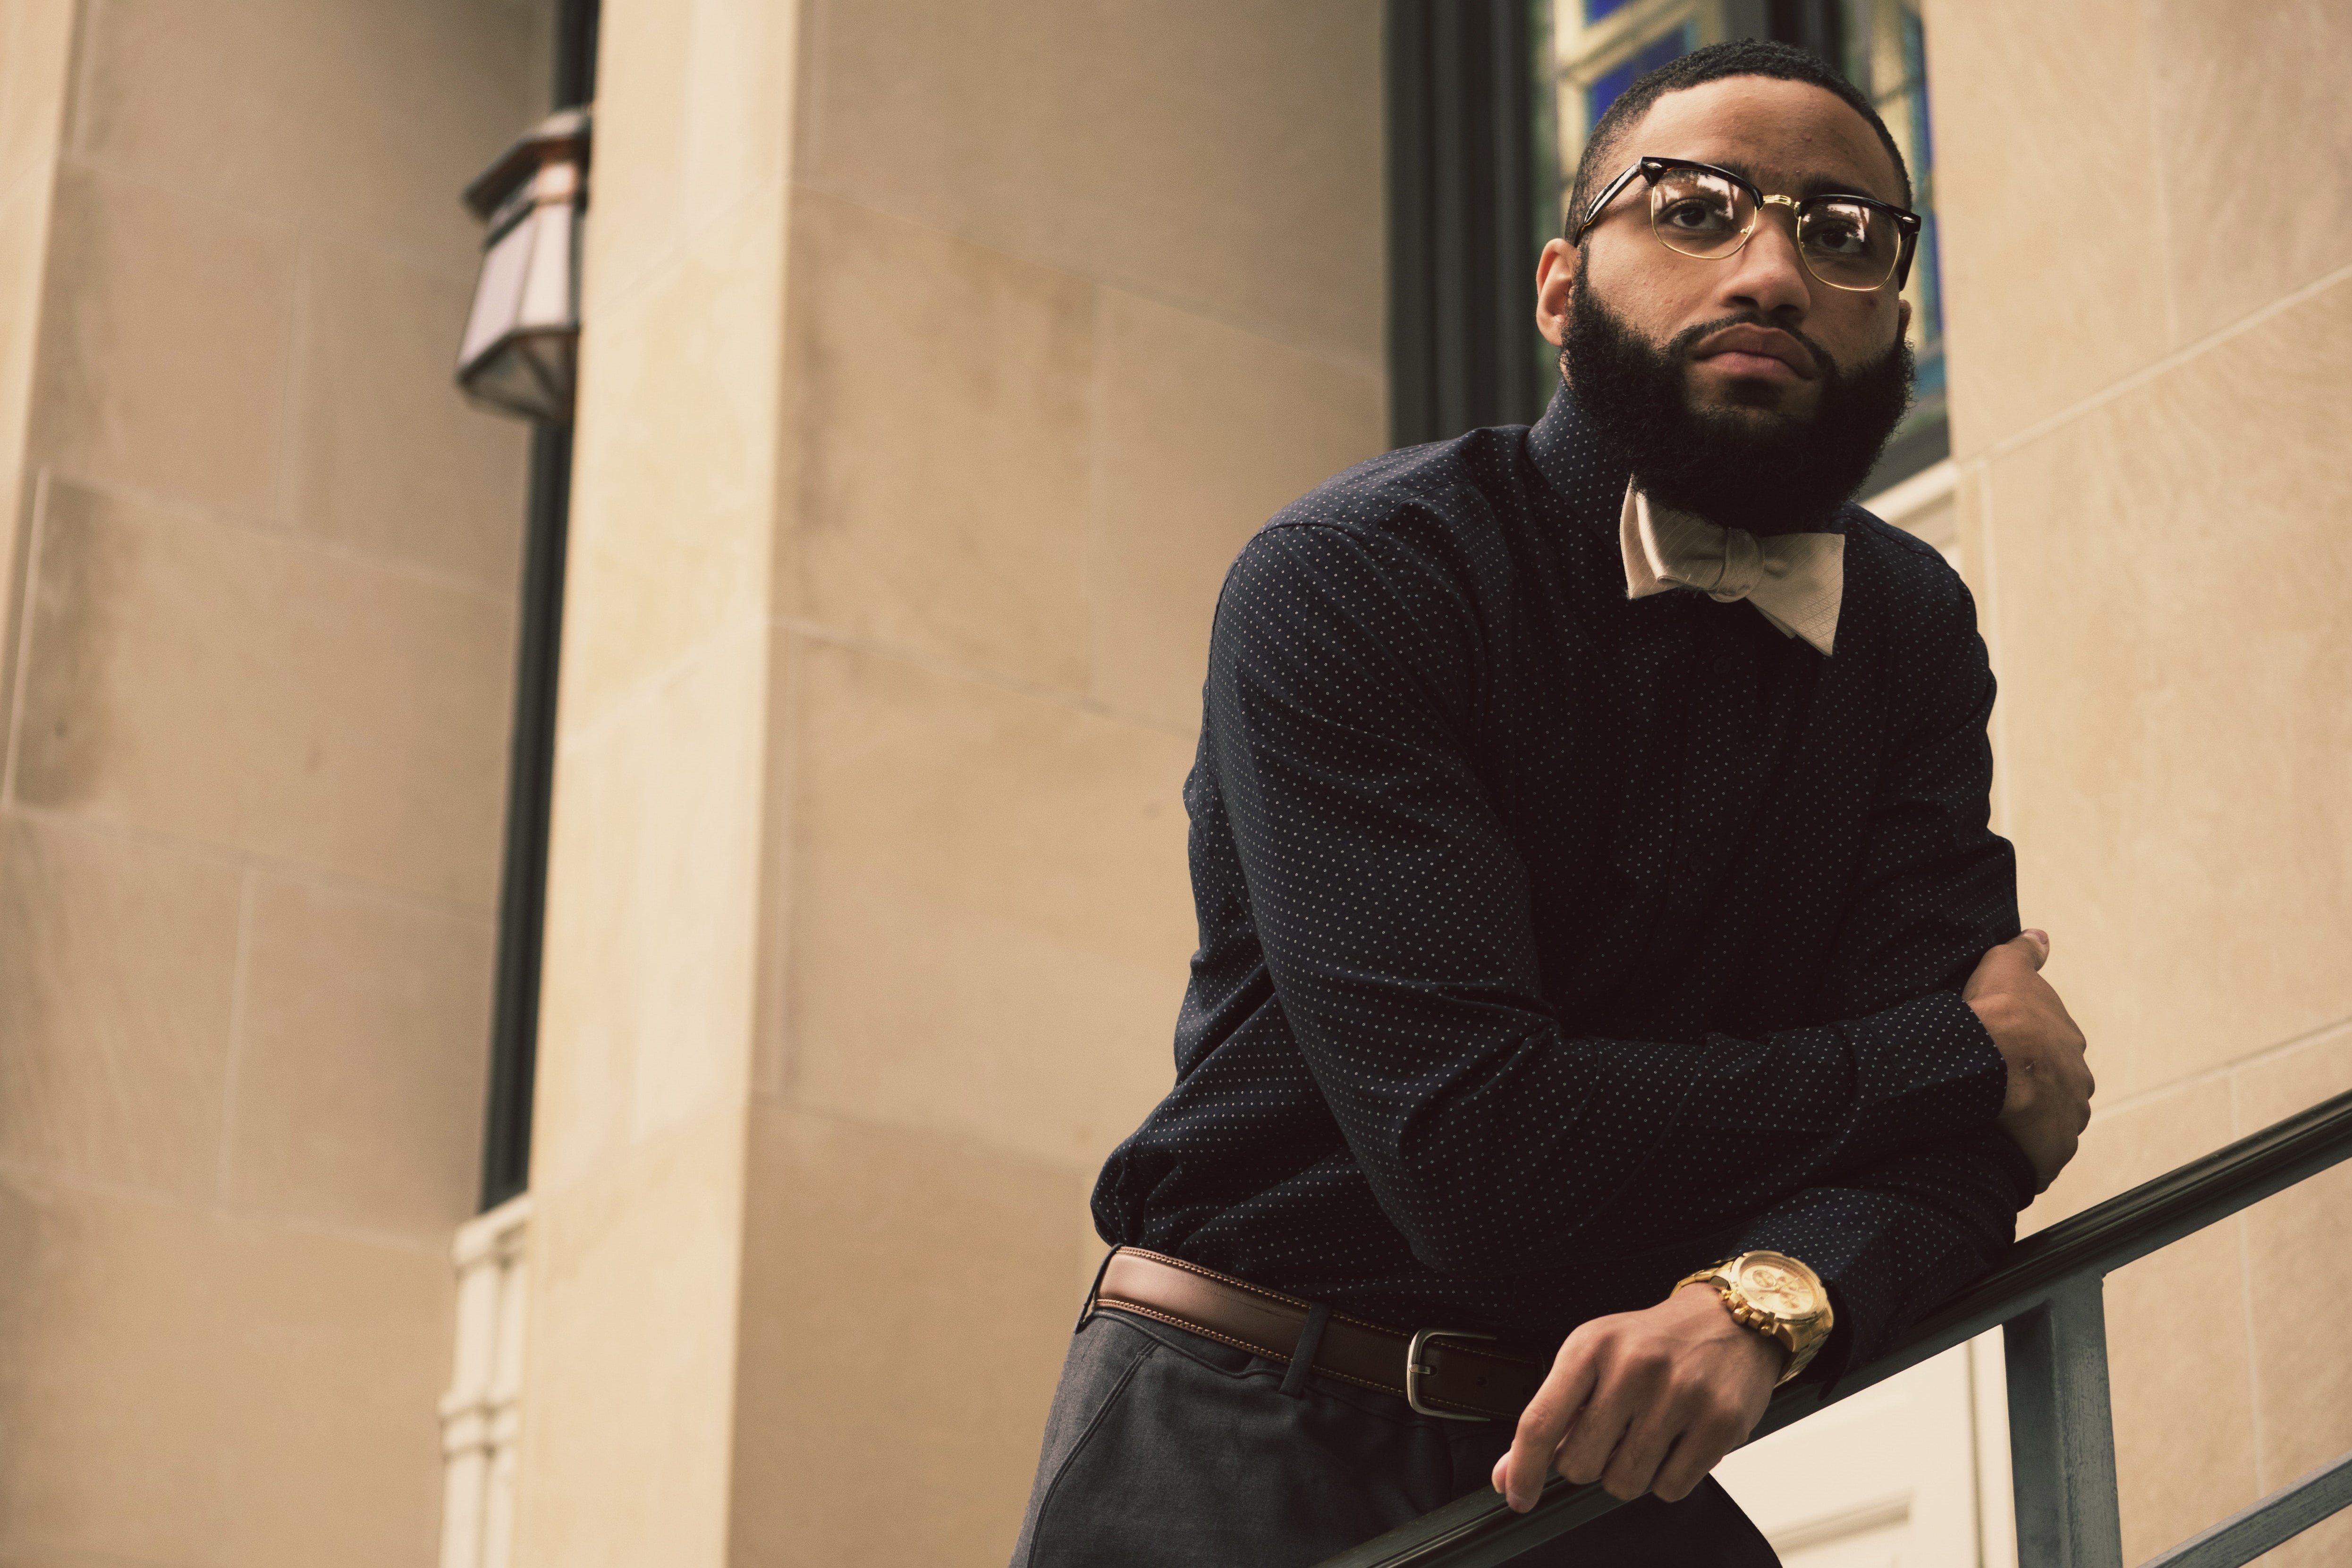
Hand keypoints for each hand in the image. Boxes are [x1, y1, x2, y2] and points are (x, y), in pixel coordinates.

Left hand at [1491, 1283, 1779, 1510]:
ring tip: (1647, 1436)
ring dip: (1630, 1473)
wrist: (1729, 1318)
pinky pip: (1671, 1488)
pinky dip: (1668, 1479)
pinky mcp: (1719, 1421)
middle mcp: (1633, 1366)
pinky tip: (1677, 1443)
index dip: (1524, 1468)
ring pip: (1625, 1483)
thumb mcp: (1592, 1357)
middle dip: (1590, 1464)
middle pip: (1581, 1465)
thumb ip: (1551, 1416)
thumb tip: (1509, 1474)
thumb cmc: (1652, 1342)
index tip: (1517, 1495)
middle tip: (1612, 1437)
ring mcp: (1679, 1394)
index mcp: (1591, 1347)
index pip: (1541, 1420)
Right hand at [1964, 930, 2092, 1191]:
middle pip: (2056, 1085)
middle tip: (1997, 1086)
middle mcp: (2077, 1081)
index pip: (2052, 1046)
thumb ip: (2024, 953)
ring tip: (1993, 1120)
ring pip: (2048, 1120)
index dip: (2026, 1047)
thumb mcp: (2007, 968)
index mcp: (2069, 1042)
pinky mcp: (2051, 1151)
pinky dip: (2020, 1150)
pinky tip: (1995, 1144)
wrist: (1993, 1066)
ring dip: (2028, 1121)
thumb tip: (2041, 936)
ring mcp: (2067, 1119)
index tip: (2002, 1050)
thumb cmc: (1999, 1015)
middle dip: (2033, 1087)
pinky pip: (2037, 1153)